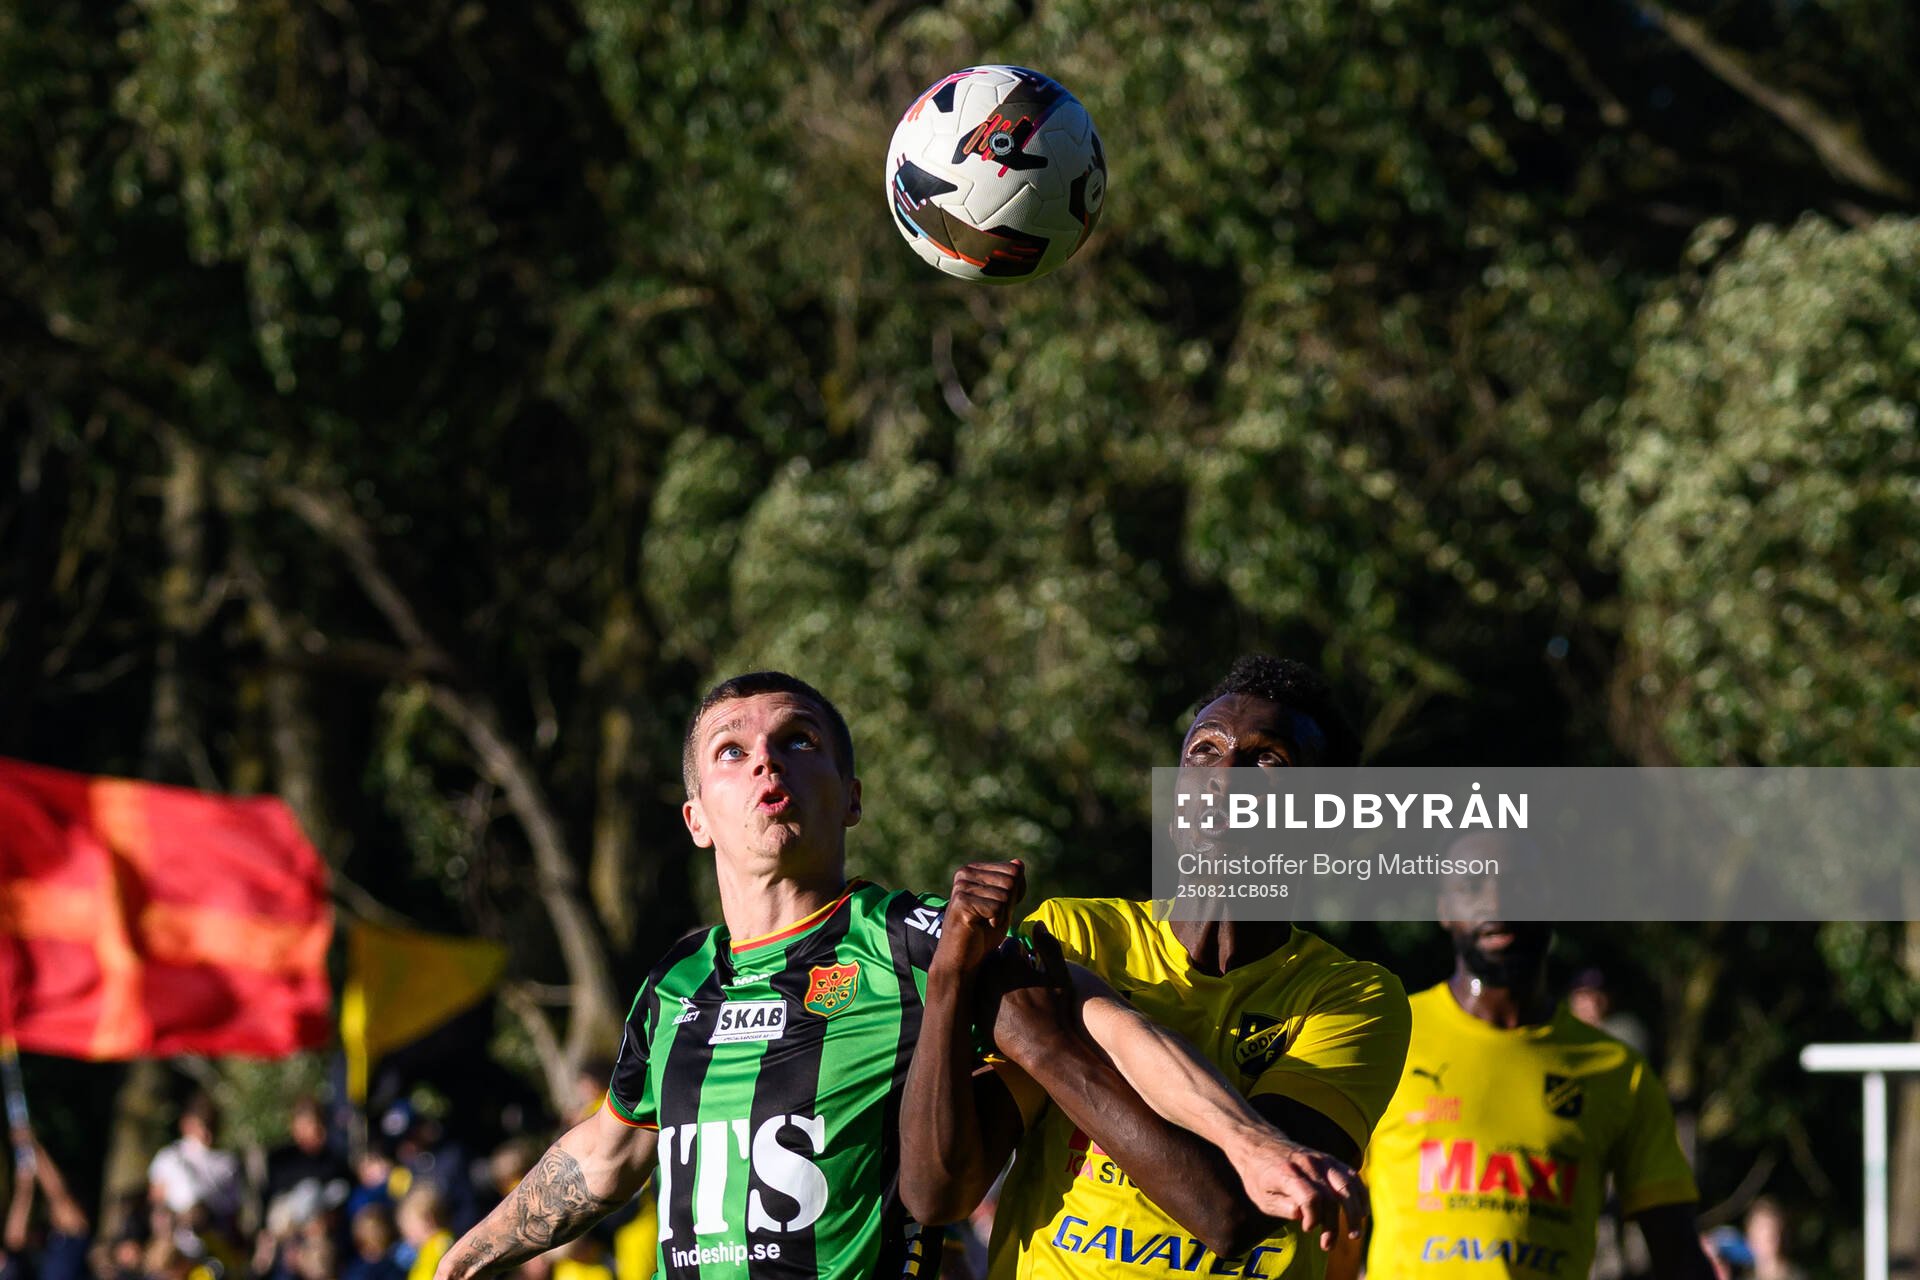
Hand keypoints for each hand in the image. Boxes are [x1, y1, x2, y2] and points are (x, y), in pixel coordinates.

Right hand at [930, 860, 1025, 978]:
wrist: (962, 960)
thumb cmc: (983, 934)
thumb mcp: (1004, 906)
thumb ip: (1013, 885)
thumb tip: (1019, 863)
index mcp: (974, 870)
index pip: (1014, 870)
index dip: (1015, 894)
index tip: (998, 909)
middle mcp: (965, 873)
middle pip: (1011, 881)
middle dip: (1008, 905)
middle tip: (990, 918)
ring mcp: (961, 886)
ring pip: (1005, 895)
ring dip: (1001, 915)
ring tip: (983, 923)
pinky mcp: (961, 902)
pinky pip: (996, 907)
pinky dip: (995, 922)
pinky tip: (979, 927)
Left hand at [978, 923, 1076, 1061]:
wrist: (1044, 1048)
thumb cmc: (1055, 1011)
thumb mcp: (1059, 976)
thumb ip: (1049, 947)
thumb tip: (1038, 924)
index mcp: (1010, 964)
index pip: (1010, 945)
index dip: (1022, 955)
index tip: (1028, 966)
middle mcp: (991, 976)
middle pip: (994, 958)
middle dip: (1004, 963)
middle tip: (1019, 979)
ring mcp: (981, 996)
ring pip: (983, 975)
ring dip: (994, 978)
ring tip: (1010, 992)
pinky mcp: (976, 1013)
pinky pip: (977, 995)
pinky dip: (986, 995)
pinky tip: (1002, 1006)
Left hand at [1228, 1134, 1367, 1251]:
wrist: (1260, 1145)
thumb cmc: (1260, 1176)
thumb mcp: (1261, 1197)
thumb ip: (1282, 1207)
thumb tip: (1302, 1216)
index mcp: (1288, 1173)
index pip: (1310, 1197)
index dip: (1313, 1218)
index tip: (1307, 1229)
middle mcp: (1308, 1164)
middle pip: (1331, 1196)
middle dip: (1333, 1225)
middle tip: (1328, 1245)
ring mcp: (1322, 1160)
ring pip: (1346, 1185)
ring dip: (1354, 1212)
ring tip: (1354, 1234)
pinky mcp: (1330, 1160)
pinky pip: (1351, 1176)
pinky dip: (1360, 1194)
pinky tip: (1362, 1213)